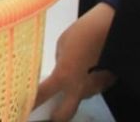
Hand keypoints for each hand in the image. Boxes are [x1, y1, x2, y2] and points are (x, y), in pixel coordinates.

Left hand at [35, 3, 117, 121]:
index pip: (43, 95)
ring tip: (70, 82)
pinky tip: (87, 72)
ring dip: (73, 95)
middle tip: (48, 113)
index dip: (32, 103)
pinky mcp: (110, 83)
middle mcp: (80, 88)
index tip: (24, 108)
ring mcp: (97, 88)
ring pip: (81, 99)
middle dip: (56, 116)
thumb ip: (60, 62)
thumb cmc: (85, 31)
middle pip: (65, 113)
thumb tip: (61, 70)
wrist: (116, 26)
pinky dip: (87, 84)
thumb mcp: (63, 44)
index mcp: (64, 75)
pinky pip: (93, 89)